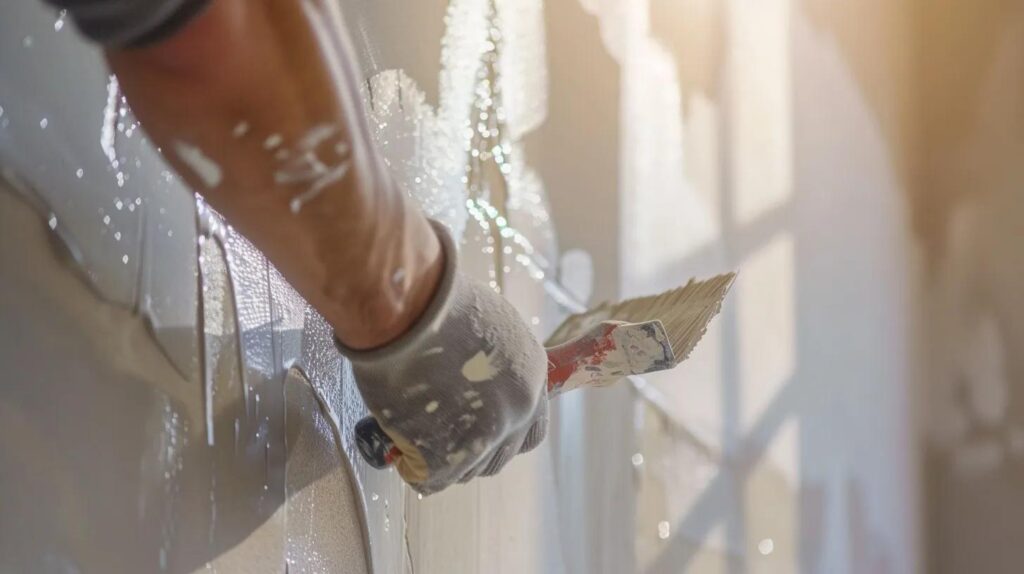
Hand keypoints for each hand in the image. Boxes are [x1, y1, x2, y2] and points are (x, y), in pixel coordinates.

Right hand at [337, 222, 548, 494]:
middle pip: (501, 455)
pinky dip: (413, 468)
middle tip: (437, 438)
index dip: (500, 434)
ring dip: (441, 458)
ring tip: (412, 434)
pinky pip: (433, 479)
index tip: (474, 431)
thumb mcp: (482, 324)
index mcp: (532, 370)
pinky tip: (398, 448)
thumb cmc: (431, 302)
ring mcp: (490, 431)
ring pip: (468, 469)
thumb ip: (488, 361)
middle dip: (470, 453)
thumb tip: (472, 385)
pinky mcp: (452, 452)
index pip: (529, 427)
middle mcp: (520, 404)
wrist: (405, 307)